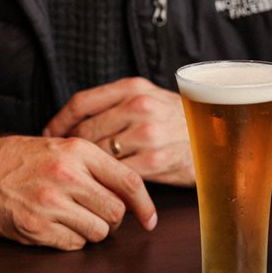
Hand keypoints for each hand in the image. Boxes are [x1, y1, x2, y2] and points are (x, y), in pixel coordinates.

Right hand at [0, 134, 156, 250]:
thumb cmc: (23, 158)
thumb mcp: (64, 147)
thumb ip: (98, 166)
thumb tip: (133, 195)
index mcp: (79, 152)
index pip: (129, 182)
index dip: (146, 205)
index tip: (150, 219)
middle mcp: (67, 176)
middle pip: (117, 212)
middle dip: (114, 218)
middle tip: (99, 213)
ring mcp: (50, 203)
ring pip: (99, 231)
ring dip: (92, 230)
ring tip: (74, 216)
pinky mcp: (35, 227)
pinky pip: (75, 244)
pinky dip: (71, 239)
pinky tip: (57, 225)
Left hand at [43, 77, 194, 186]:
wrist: (221, 139)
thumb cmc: (182, 121)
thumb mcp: (152, 98)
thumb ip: (119, 104)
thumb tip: (76, 122)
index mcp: (134, 88)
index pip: (81, 102)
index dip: (59, 121)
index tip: (51, 135)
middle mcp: (138, 107)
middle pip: (85, 130)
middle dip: (71, 149)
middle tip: (65, 161)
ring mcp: (146, 135)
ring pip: (97, 153)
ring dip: (87, 167)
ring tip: (82, 175)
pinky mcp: (153, 161)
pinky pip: (117, 172)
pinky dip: (107, 180)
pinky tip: (104, 184)